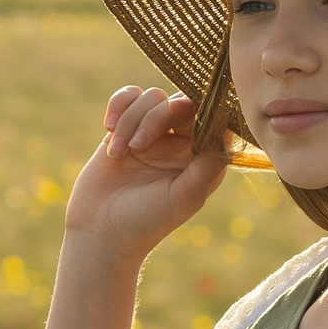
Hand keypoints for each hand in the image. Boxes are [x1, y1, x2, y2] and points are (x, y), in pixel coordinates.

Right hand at [64, 86, 230, 261]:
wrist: (100, 231)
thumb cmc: (147, 221)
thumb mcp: (185, 196)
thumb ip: (209, 164)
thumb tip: (227, 128)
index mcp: (203, 156)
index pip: (211, 116)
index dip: (198, 106)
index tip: (179, 111)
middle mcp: (183, 141)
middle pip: (180, 101)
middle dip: (157, 117)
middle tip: (139, 147)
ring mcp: (154, 133)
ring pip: (151, 98)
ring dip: (132, 121)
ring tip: (119, 155)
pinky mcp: (125, 128)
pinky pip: (128, 97)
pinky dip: (118, 107)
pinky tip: (109, 129)